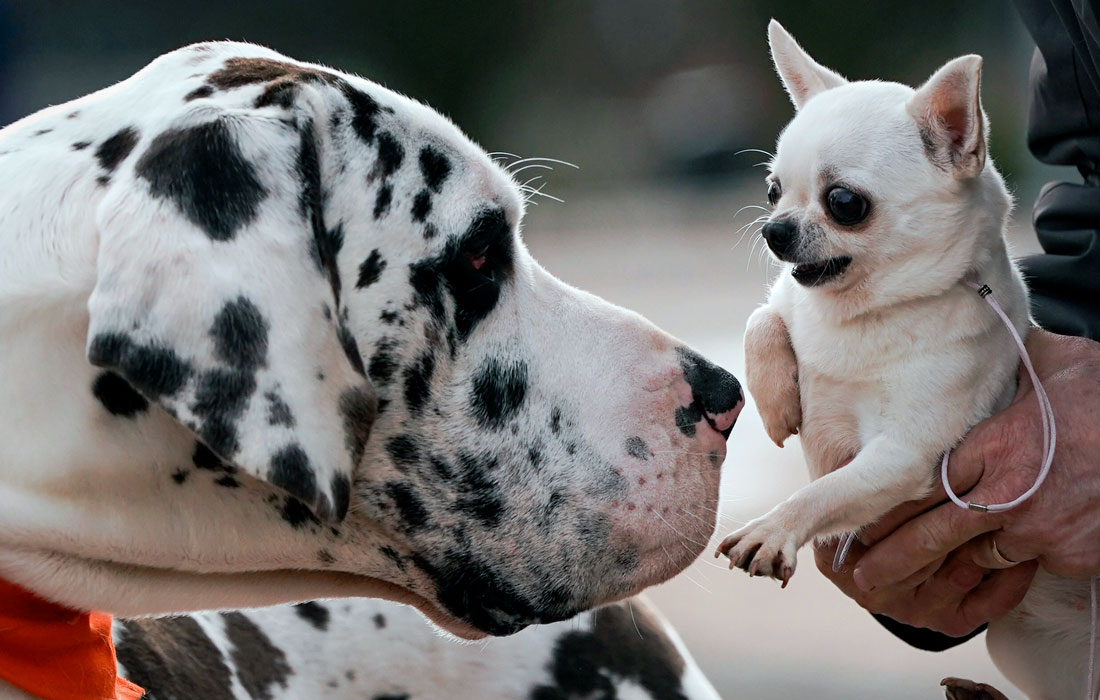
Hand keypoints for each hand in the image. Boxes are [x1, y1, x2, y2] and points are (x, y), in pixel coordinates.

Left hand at [815, 329, 1099, 634]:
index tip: (858, 519)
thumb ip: (1013, 360)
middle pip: (930, 534)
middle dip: (890, 558)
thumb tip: (989, 335)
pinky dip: (1003, 567)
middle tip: (858, 575)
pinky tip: (969, 577)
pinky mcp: (1067, 555)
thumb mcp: (1059, 363)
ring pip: (972, 557)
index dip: (887, 506)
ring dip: (940, 571)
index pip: (921, 483)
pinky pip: (1021, 567)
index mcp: (995, 443)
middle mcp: (1007, 491)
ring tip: (900, 587)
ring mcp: (1037, 530)